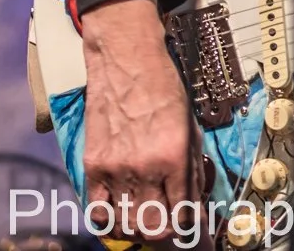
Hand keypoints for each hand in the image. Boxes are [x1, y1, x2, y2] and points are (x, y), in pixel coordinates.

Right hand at [80, 0, 193, 239]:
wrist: (126, 60)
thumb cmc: (162, 88)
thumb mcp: (190, 128)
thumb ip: (192, 171)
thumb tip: (195, 207)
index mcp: (175, 156)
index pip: (185, 215)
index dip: (195, 234)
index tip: (199, 239)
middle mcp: (145, 167)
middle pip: (155, 229)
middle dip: (169, 239)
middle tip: (175, 234)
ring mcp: (116, 168)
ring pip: (128, 225)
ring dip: (142, 232)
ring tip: (151, 227)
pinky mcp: (93, 165)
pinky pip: (98, 212)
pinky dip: (112, 224)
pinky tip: (122, 220)